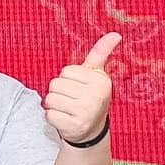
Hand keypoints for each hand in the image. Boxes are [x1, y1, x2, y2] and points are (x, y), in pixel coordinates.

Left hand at [45, 31, 121, 145]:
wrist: (92, 129)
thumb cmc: (90, 96)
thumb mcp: (96, 75)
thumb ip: (101, 53)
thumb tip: (115, 34)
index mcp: (100, 81)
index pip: (65, 71)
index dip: (67, 79)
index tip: (79, 87)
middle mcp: (96, 96)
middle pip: (55, 84)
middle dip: (59, 92)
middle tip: (72, 100)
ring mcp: (86, 112)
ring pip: (50, 99)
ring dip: (55, 105)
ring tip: (69, 109)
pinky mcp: (74, 126)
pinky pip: (48, 114)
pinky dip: (53, 117)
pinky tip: (66, 120)